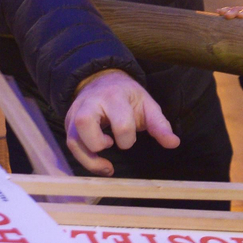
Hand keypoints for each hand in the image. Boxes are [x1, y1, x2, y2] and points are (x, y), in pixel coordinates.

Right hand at [63, 69, 179, 176]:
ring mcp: (75, 112)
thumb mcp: (147, 105)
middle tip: (112, 143)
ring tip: (104, 162)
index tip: (129, 137)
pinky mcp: (68, 122)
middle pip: (84, 125)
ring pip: (73, 140)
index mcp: (114, 97)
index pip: (121, 124)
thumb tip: (174, 143)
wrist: (103, 80)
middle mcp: (90, 103)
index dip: (128, 139)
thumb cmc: (127, 96)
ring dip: (89, 158)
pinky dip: (84, 159)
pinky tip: (97, 161)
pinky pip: (70, 145)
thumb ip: (159, 125)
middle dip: (100, 144)